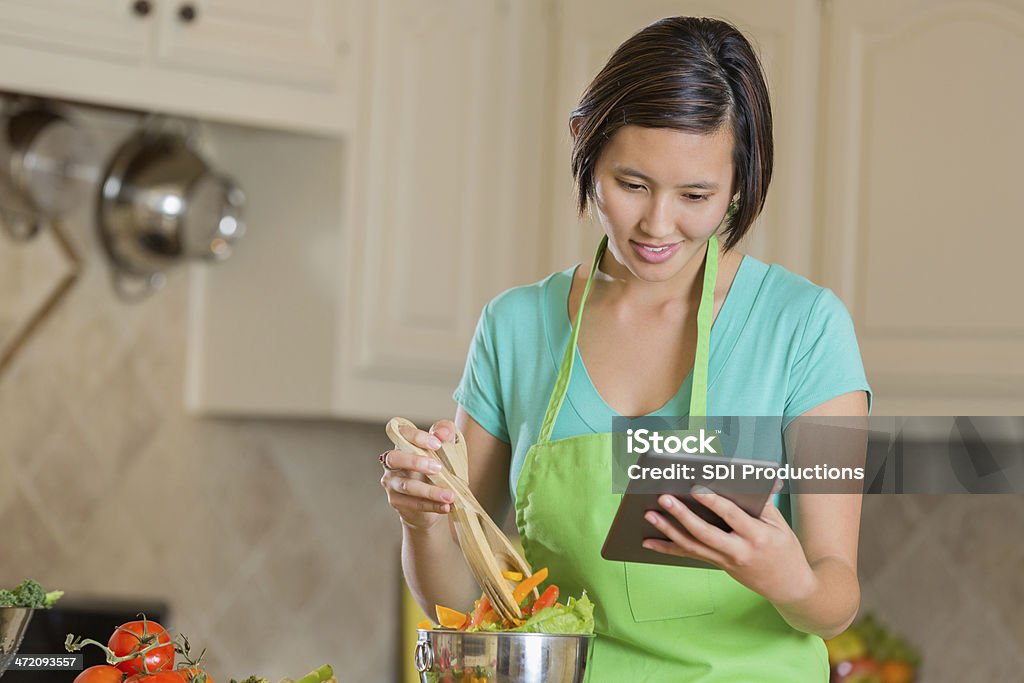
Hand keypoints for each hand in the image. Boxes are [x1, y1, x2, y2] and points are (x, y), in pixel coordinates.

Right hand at [380, 420, 457, 531]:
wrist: (434, 502)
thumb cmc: (440, 470)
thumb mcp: (448, 449)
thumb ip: (446, 434)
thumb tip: (442, 433)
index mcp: (404, 445)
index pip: (401, 433)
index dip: (416, 436)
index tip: (437, 444)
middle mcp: (393, 463)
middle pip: (394, 458)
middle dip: (416, 462)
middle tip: (438, 468)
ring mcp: (392, 483)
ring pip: (406, 486)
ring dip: (430, 491)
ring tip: (450, 495)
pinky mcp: (397, 501)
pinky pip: (413, 504)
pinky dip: (431, 505)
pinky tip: (446, 506)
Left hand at [642, 482, 816, 605]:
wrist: (790, 586)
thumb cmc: (784, 548)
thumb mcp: (779, 523)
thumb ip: (759, 502)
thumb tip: (742, 478)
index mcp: (757, 536)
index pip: (732, 516)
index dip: (713, 502)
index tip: (696, 487)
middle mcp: (739, 551)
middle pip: (705, 533)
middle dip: (682, 515)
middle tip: (663, 498)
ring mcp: (727, 561)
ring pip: (693, 546)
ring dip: (668, 531)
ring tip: (649, 515)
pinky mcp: (719, 566)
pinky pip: (690, 555)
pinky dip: (667, 548)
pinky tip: (648, 542)